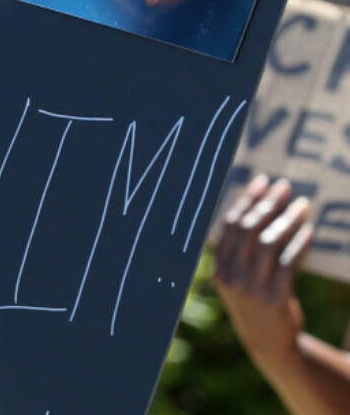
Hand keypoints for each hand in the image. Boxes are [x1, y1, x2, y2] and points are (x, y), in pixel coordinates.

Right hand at [214, 175, 312, 369]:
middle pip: (249, 231)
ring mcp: (252, 289)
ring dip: (287, 220)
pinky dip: (299, 244)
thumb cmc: (255, 303)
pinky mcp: (275, 299)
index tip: (262, 182)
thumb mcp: (237, 279)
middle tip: (285, 187)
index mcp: (219, 269)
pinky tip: (309, 232)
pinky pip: (289, 264)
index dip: (246, 201)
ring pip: (270, 244)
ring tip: (302, 205)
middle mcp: (231, 277)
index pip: (230, 226)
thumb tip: (255, 209)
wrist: (268, 344)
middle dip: (268, 204)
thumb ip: (240, 251)